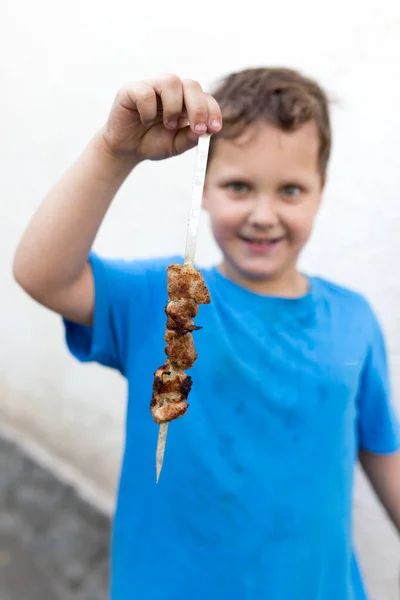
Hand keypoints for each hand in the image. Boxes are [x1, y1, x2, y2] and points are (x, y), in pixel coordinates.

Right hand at [100, 74, 221, 162]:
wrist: (126, 149)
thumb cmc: (152, 143)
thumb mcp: (175, 146)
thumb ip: (189, 139)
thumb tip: (203, 131)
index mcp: (185, 101)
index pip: (205, 97)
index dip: (212, 110)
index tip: (214, 128)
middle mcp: (170, 90)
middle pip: (191, 85)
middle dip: (198, 108)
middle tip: (197, 129)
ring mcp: (151, 87)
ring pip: (171, 81)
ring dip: (174, 107)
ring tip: (168, 125)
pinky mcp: (131, 90)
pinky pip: (145, 92)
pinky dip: (148, 110)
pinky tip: (145, 121)